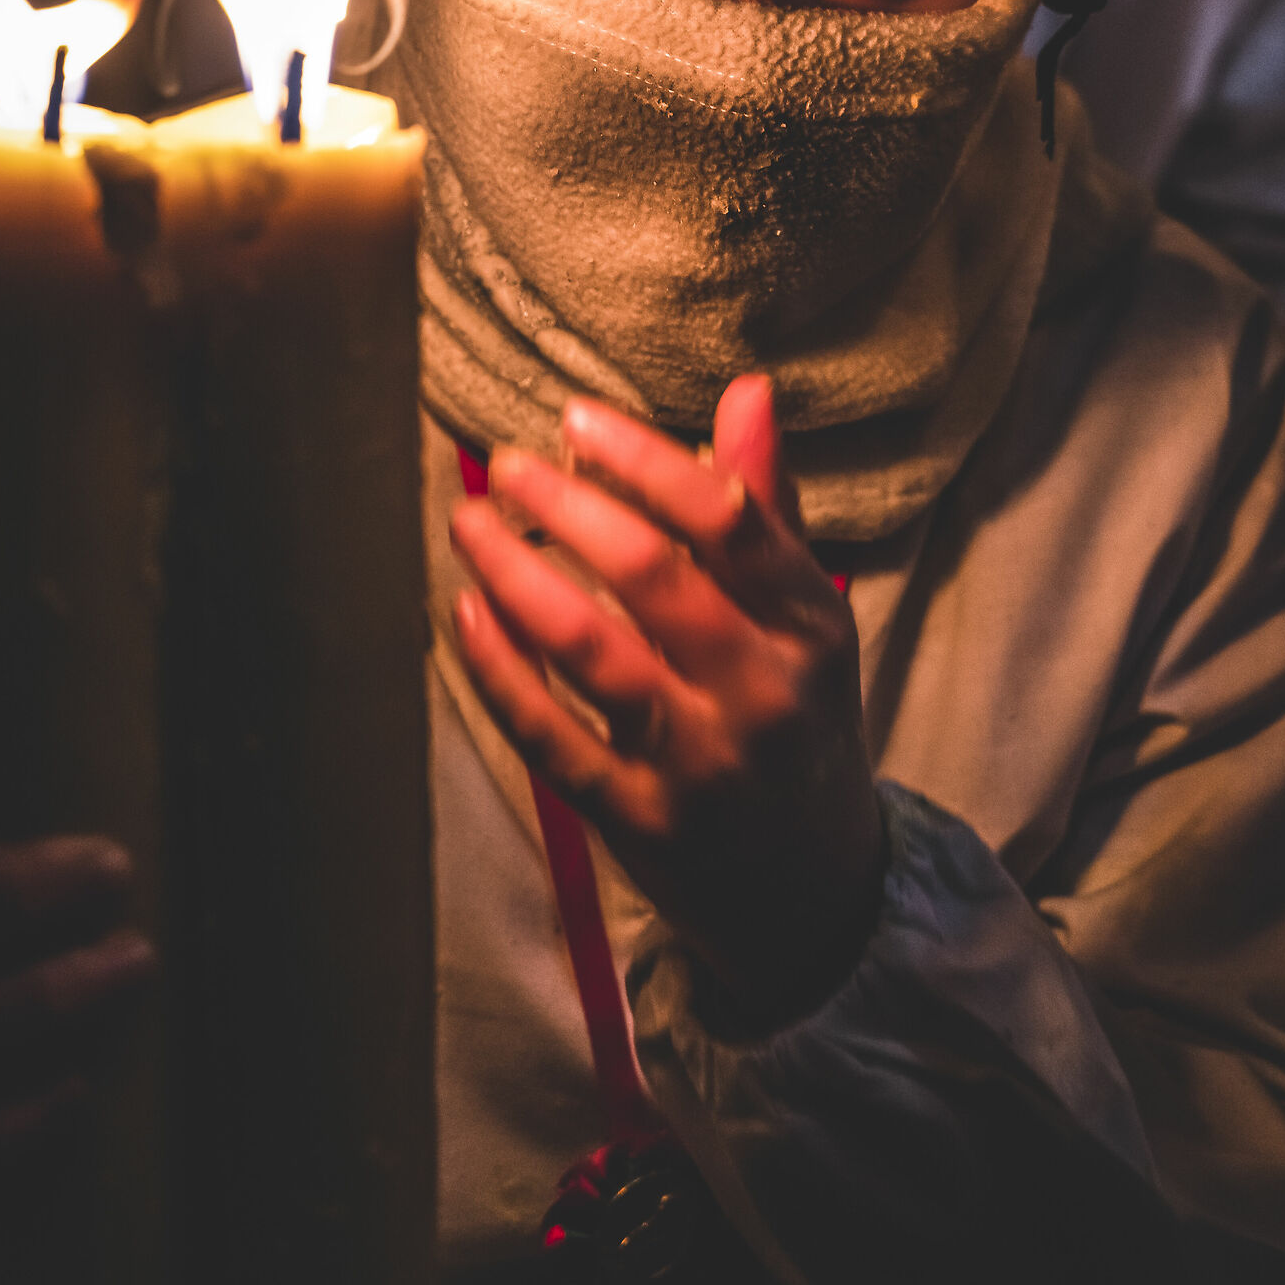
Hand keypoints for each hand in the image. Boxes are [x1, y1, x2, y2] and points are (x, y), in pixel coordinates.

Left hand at [451, 374, 884, 1026]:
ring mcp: (700, 762)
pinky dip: (501, 673)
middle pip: (652, 576)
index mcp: (811, 625)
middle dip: (566, 506)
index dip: (645, 459)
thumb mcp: (805, 619)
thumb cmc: (799, 722)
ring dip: (517, 575)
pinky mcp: (641, 822)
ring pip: (592, 651)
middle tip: (509, 464)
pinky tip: (468, 616)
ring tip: (471, 524)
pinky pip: (552, 737)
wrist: (816, 893)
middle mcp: (763, 691)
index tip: (576, 420)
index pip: (728, 520)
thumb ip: (767, 508)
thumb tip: (749, 391)